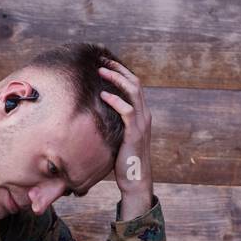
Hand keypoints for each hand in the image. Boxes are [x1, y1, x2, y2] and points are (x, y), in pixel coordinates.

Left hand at [98, 58, 153, 218]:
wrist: (135, 180)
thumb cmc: (123, 160)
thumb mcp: (119, 137)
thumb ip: (114, 124)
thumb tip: (95, 115)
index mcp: (142, 114)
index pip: (134, 86)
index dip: (121, 73)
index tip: (106, 64)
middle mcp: (145, 115)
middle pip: (135, 83)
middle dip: (118, 69)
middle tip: (102, 61)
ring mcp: (141, 123)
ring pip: (133, 91)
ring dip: (117, 79)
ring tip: (101, 71)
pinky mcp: (135, 133)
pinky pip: (127, 111)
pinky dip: (116, 100)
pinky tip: (103, 95)